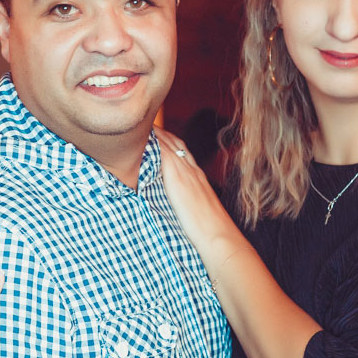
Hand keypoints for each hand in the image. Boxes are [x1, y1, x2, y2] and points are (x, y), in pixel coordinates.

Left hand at [154, 128, 242, 258]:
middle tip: (144, 123)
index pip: (181, 152)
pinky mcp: (178, 178)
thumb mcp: (198, 209)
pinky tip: (141, 138)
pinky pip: (164, 154)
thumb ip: (187, 202)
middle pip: (175, 143)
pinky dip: (154, 144)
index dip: (169, 141)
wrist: (217, 234)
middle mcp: (192, 171)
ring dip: (155, 133)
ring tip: (140, 125)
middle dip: (160, 132)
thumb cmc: (209, 229)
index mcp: (197, 177)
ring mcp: (186, 173)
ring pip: (169, 144)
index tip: (157, 134)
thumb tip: (179, 206)